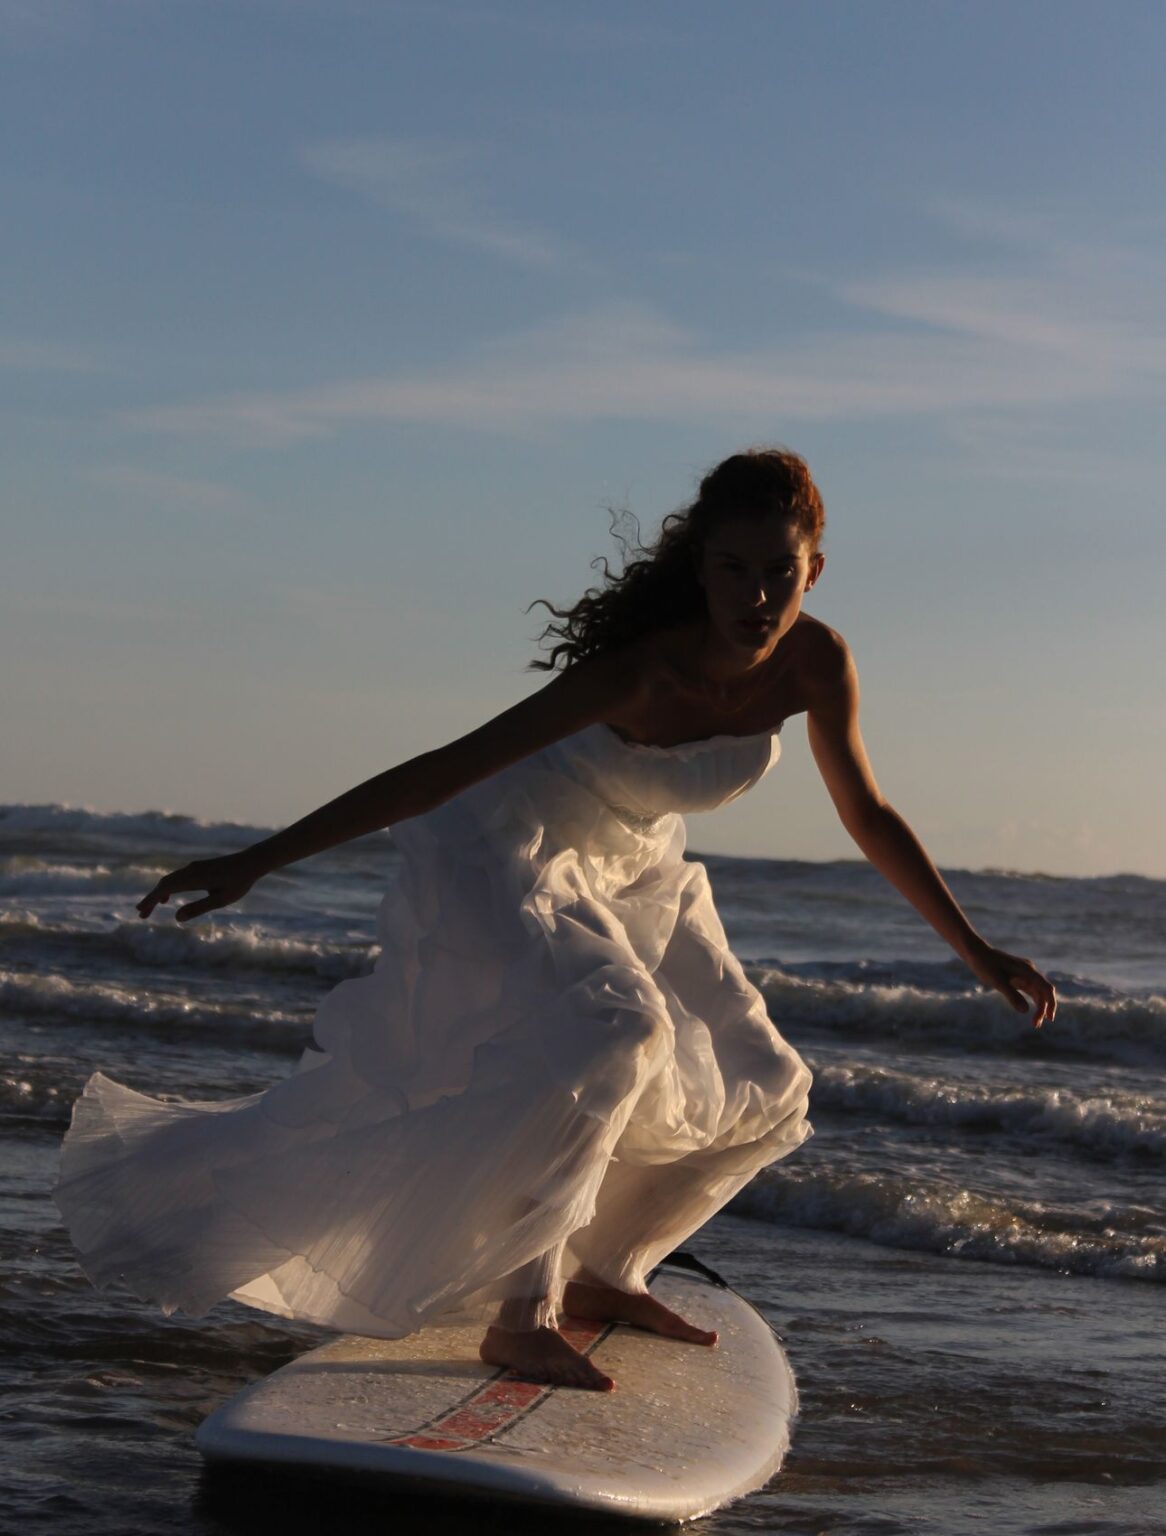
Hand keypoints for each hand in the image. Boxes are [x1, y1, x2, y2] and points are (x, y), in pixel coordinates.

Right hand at [136, 853, 258, 923]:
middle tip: (141, 915)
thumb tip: (176, 918)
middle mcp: (190, 870)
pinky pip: (177, 877)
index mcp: (193, 878)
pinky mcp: (198, 868)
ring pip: (170, 879)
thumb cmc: (239, 882)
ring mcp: (194, 868)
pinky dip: (168, 887)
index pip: (164, 888)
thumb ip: (198, 908)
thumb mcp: (220, 900)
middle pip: (164, 884)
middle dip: (151, 899)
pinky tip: (170, 897)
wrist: (251, 862)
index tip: (141, 911)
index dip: (150, 899)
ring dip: (159, 893)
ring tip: (152, 907)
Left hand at [963, 940, 1056, 1028]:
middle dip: (1044, 1008)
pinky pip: (1030, 990)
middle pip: (1044, 992)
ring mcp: (1025, 974)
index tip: (1048, 1019)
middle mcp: (1029, 972)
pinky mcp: (1018, 977)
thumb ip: (1011, 995)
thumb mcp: (997, 981)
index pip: (1046, 989)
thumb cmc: (985, 965)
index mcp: (1028, 971)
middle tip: (1036, 1025)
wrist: (975, 952)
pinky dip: (1033, 1001)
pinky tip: (1031, 1011)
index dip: (1050, 1004)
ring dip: (1039, 1007)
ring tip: (1035, 1023)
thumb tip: (1026, 1010)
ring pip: (1038, 992)